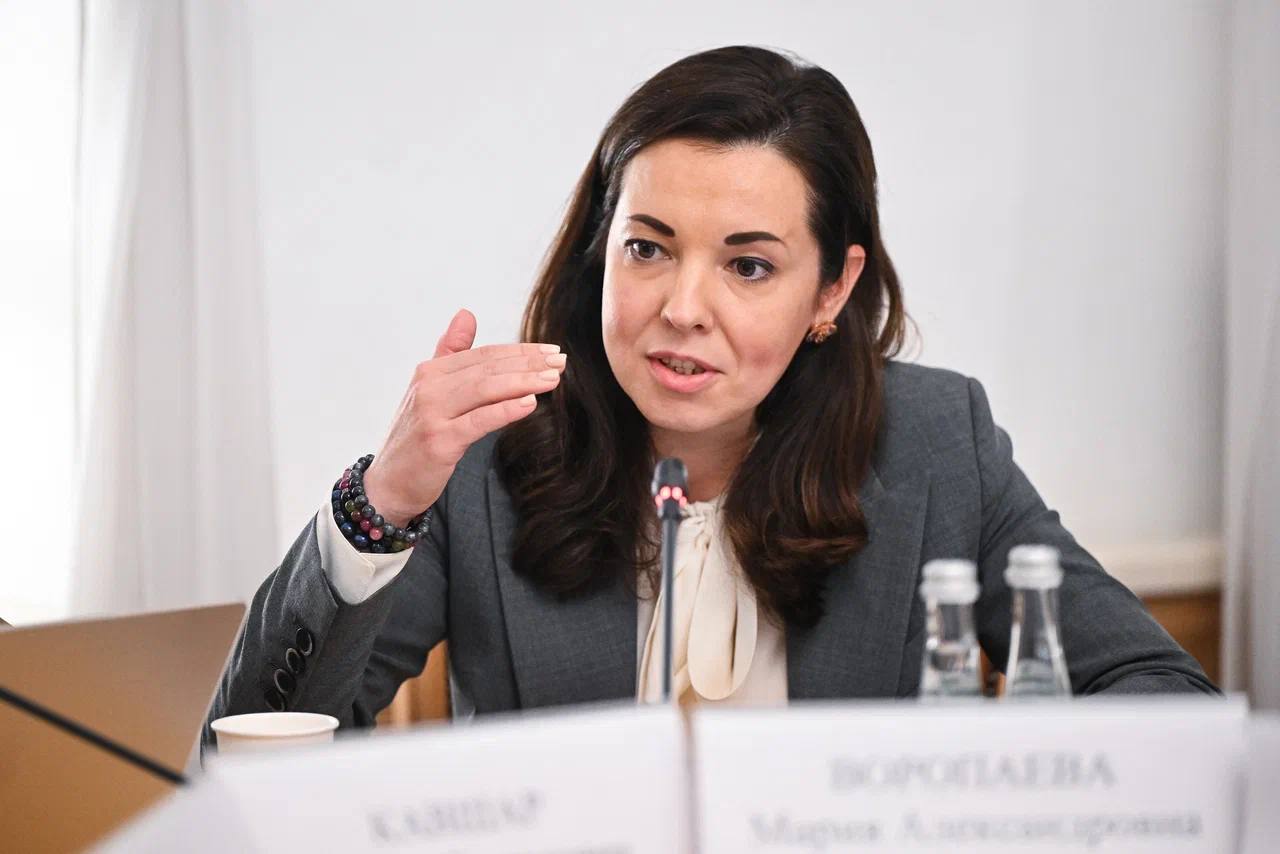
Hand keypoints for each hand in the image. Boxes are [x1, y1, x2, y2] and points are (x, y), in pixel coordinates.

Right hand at [360, 308, 564, 526]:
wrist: (389, 483)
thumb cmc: (417, 437)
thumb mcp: (430, 391)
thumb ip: (450, 352)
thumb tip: (466, 313)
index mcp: (430, 372)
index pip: (483, 355)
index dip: (519, 351)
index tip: (550, 350)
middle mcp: (429, 388)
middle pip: (487, 368)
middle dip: (528, 362)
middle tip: (560, 361)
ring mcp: (432, 414)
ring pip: (485, 389)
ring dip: (523, 381)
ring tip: (553, 379)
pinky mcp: (439, 442)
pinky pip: (478, 421)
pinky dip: (506, 409)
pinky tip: (530, 403)